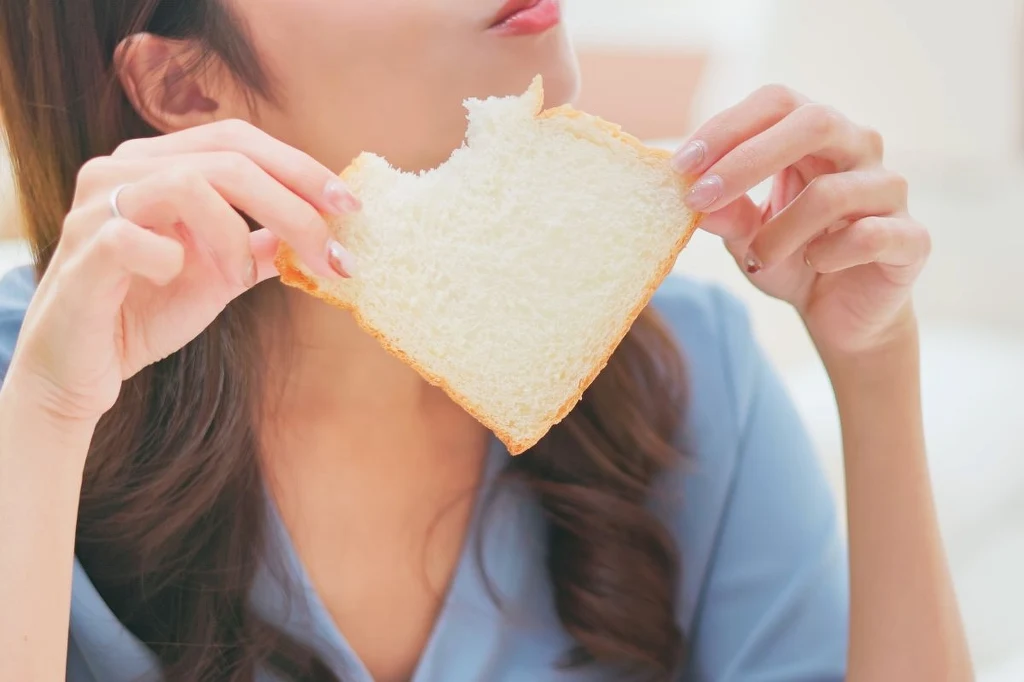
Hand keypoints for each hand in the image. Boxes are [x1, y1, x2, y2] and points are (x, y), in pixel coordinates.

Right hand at [6, 119, 358, 425]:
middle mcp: (123, 169)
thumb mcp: (222, 274)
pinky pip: (137, 237)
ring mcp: (97, 204)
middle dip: (293, 204)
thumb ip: (264, 245)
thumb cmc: (147, 312)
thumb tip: (325, 231)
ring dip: (236, 235)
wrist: (83, 370)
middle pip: (228, 157)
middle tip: (332, 251)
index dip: (300, 167)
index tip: (350, 205)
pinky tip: (175, 281)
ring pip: (188, 184)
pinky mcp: (83, 249)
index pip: (239, 140)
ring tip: (242, 276)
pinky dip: (172, 261)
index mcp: (158, 164)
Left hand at [671, 85, 929, 356]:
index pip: (776, 103)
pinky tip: (813, 264)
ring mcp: (890, 190)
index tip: (681, 165)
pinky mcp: (912, 238)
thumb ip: (725, 214)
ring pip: (832, 192)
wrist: (843, 315)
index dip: (727, 127)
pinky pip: (869, 235)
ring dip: (779, 229)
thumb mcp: (747, 237)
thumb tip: (693, 200)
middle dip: (747, 159)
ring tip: (757, 259)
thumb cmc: (792, 258)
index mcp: (816, 135)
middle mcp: (859, 149)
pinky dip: (828, 254)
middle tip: (701, 197)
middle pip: (814, 121)